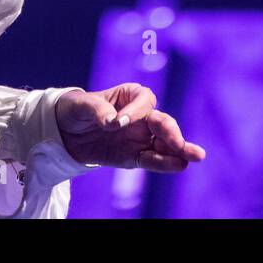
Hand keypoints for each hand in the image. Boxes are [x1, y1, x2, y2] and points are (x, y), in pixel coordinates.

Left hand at [55, 83, 205, 172]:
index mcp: (130, 96)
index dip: (136, 110)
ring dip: (180, 150)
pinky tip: (180, 165)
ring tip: (196, 155)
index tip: (119, 121)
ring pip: (164, 143)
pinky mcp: (134, 156)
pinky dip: (165, 164)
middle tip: (178, 143)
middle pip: (162, 122)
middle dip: (171, 133)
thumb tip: (113, 122)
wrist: (65, 133)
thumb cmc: (76, 110)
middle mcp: (141, 116)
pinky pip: (152, 160)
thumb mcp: (81, 105)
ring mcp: (140, 137)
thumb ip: (97, 110)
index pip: (144, 99)